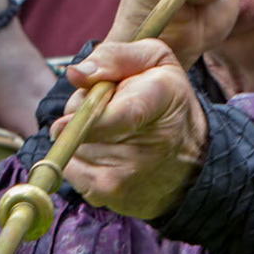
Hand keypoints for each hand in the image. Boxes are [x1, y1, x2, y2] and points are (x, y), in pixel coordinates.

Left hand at [56, 40, 207, 218]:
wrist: (194, 160)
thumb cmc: (168, 102)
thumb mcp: (155, 61)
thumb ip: (115, 57)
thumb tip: (74, 73)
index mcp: (158, 100)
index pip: (120, 117)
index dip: (88, 120)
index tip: (60, 125)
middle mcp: (143, 147)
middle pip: (82, 128)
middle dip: (83, 113)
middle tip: (109, 108)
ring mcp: (123, 178)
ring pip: (72, 147)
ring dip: (82, 136)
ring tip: (113, 132)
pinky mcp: (107, 196)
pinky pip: (70, 170)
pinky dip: (79, 159)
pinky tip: (105, 153)